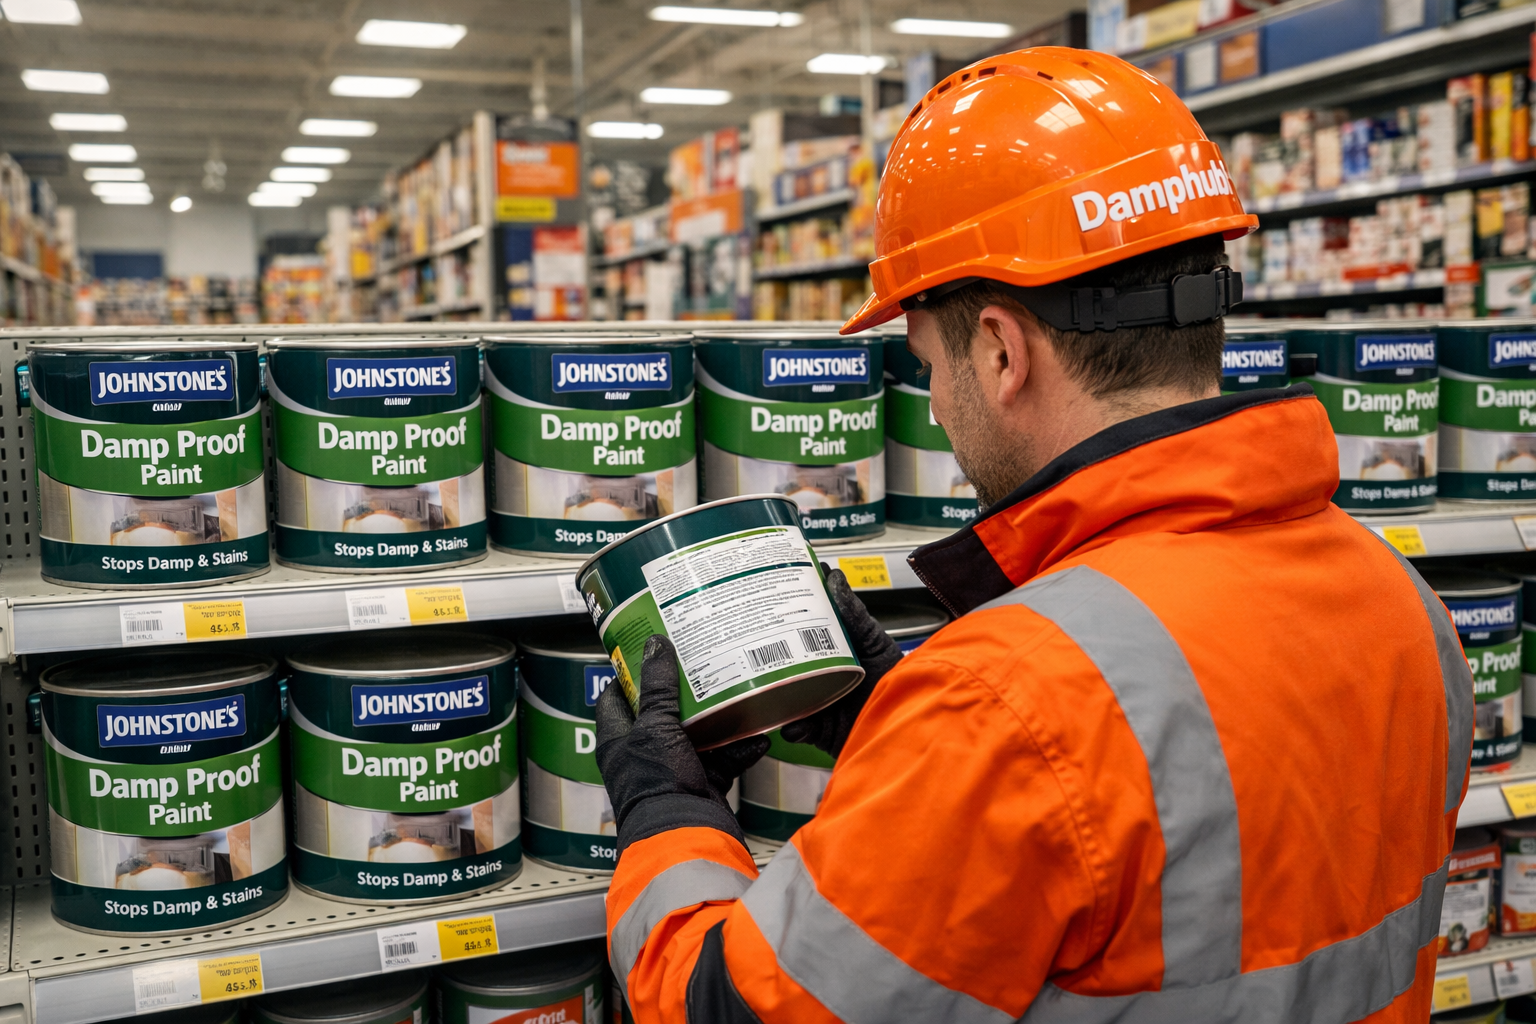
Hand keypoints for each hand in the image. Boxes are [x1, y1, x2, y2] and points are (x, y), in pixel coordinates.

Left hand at [595, 634, 768, 838]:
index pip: (615, 698)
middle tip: (702, 663)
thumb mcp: (656, 727)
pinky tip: (759, 737)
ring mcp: (673, 770)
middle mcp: (643, 754)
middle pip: (662, 714)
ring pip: (697, 735)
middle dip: (684, 693)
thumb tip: (655, 644)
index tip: (651, 652)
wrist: (685, 836)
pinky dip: (739, 750)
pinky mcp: (701, 784)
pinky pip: (722, 760)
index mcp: (618, 740)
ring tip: (737, 695)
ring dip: (718, 720)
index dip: (630, 675)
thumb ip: (658, 688)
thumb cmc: (657, 783)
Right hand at [779, 568, 904, 757]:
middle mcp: (819, 678)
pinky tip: (797, 721)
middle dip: (769, 656)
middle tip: (755, 642)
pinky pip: (797, 728)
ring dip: (776, 693)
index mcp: (830, 653)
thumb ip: (854, 614)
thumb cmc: (899, 678)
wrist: (911, 718)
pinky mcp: (819, 731)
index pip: (800, 634)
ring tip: (773, 684)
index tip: (769, 601)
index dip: (785, 619)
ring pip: (785, 697)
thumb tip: (834, 578)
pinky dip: (794, 725)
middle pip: (785, 664)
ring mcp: (817, 704)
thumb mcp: (874, 640)